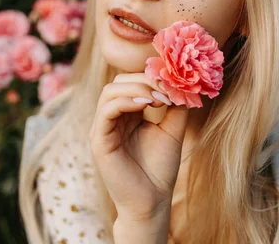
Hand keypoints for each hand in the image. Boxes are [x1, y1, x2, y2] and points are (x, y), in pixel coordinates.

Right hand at [88, 73, 189, 221]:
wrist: (152, 201)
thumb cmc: (160, 169)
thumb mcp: (172, 130)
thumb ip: (175, 106)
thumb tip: (180, 82)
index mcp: (126, 114)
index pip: (130, 81)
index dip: (151, 77)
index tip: (173, 84)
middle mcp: (111, 118)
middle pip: (119, 81)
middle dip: (144, 80)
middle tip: (166, 90)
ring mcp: (102, 128)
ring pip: (110, 91)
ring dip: (136, 88)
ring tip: (157, 98)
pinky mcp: (98, 140)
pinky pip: (106, 110)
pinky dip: (125, 101)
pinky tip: (145, 105)